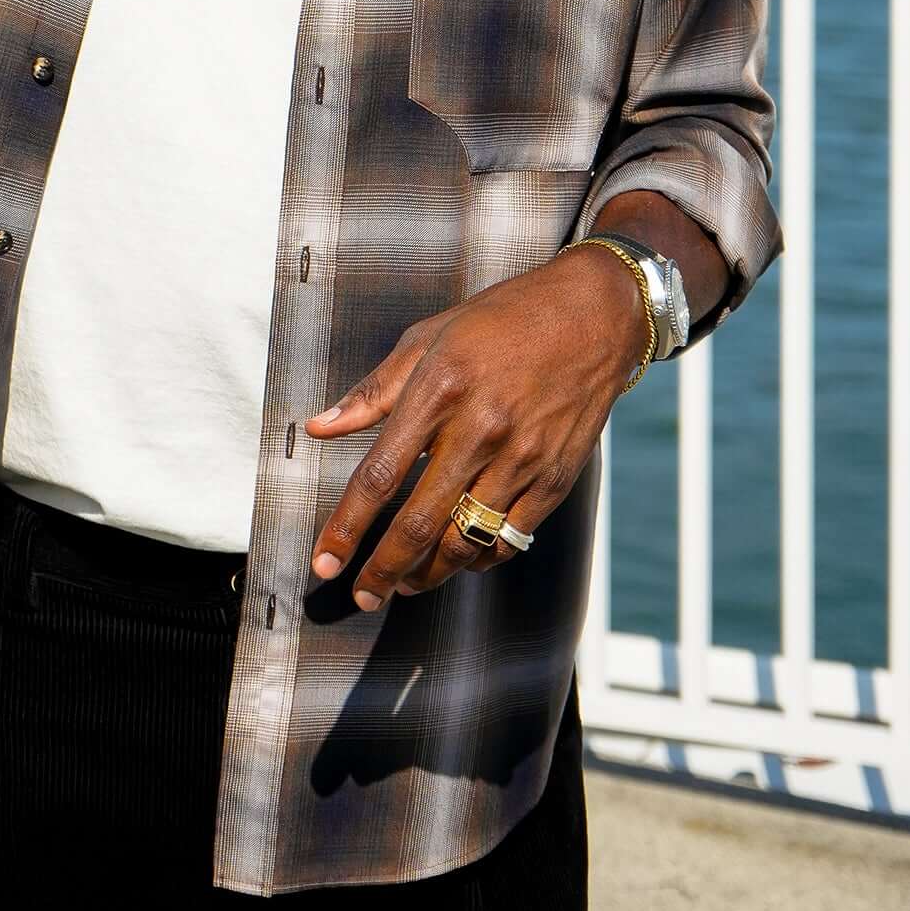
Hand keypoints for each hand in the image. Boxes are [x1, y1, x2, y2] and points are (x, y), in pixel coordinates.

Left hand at [304, 243, 646, 608]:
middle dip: (383, 570)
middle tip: (360, 595)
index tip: (324, 561)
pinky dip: (477, 559)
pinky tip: (455, 560)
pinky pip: (509, 538)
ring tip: (402, 584)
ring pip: (464, 540)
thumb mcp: (428, 337)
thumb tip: (318, 427)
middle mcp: (480, 428)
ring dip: (427, 574)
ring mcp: (521, 456)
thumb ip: (374, 390)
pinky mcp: (554, 476)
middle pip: (419, 522)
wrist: (590, 315)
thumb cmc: (500, 321)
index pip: (381, 473)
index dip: (347, 525)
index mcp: (439, 388)